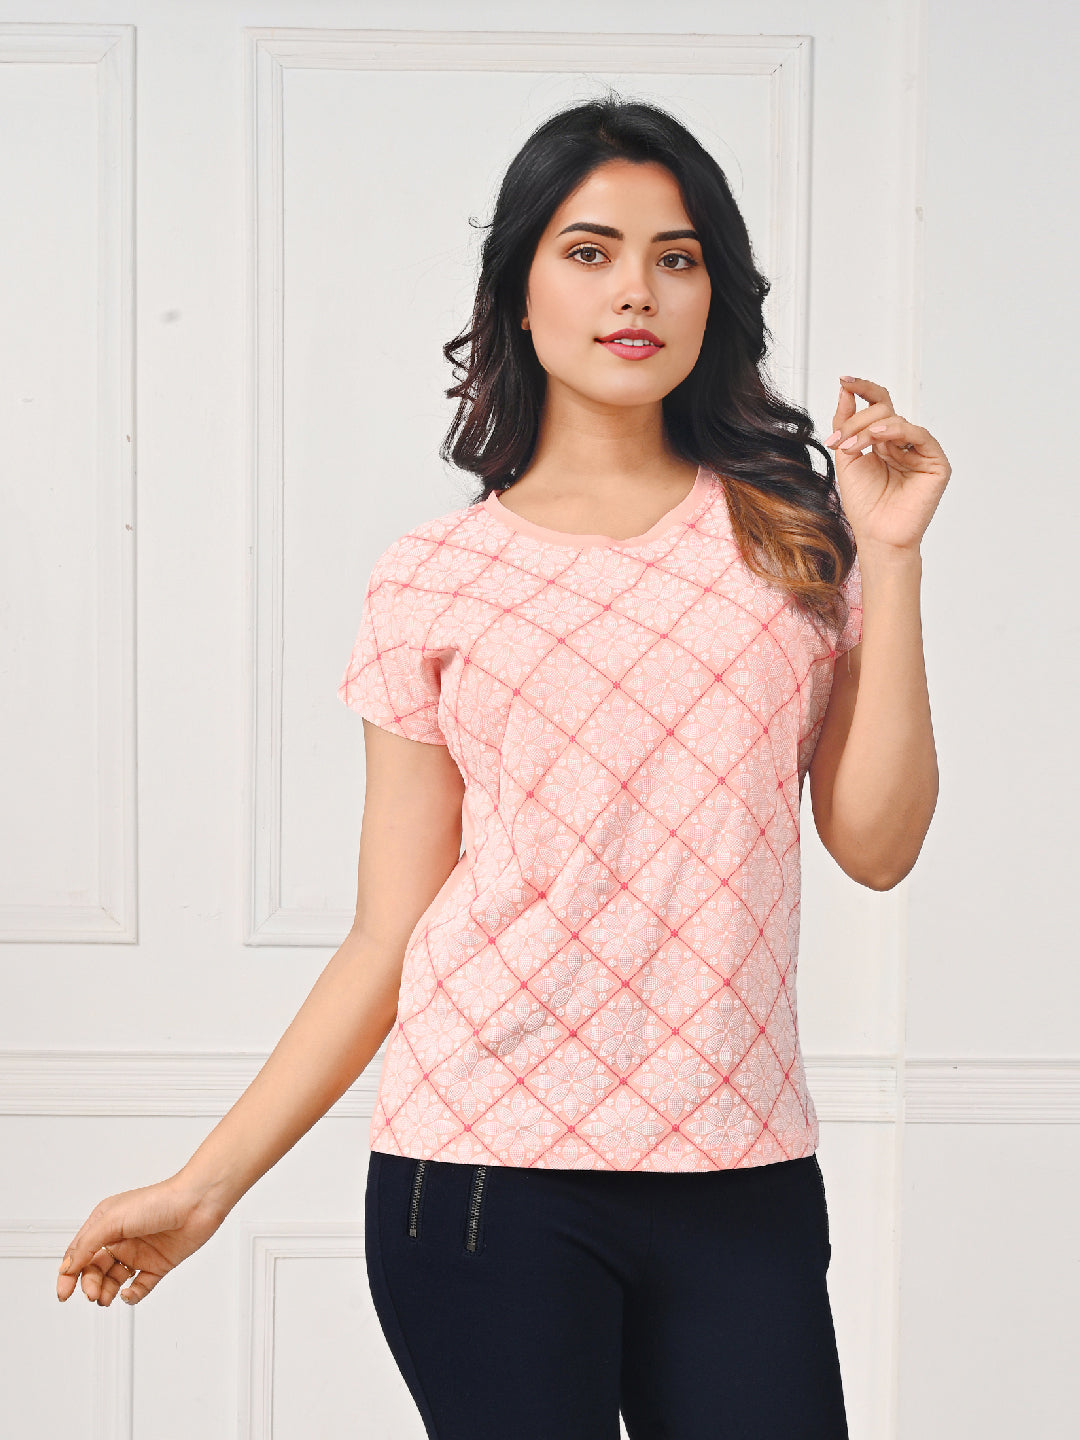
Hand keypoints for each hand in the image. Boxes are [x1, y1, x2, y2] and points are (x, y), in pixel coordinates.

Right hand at [55, 1174, 230, 1306]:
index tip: (63, 1293)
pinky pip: (140, 1286)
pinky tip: (129, 1293)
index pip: (80, 1252)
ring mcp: (140, 1252)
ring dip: (106, 1292)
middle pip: (95, 1270)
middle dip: (89, 1285)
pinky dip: (132, 1295)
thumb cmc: (159, 1201)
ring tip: (106, 1297)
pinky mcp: (158, 1264)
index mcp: (106, 1223)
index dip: (68, 1274)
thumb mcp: (113, 1220)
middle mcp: (121, 1238)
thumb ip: (87, 1244)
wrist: (198, 1203)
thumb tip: (67, 1267)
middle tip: (93, 1293)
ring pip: (114, 1280)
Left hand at [825, 376, 950, 552]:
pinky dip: (897, 432)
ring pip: (896, 421)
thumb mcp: (846, 457)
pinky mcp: (936, 462)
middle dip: (857, 421)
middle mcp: (903, 443)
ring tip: (853, 446)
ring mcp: (920, 451)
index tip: (844, 379)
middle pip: (883, 410)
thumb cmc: (864, 504)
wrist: (876, 535)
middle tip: (840, 440)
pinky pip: (919, 435)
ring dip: (870, 429)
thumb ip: (846, 423)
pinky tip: (878, 437)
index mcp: (884, 441)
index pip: (877, 405)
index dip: (862, 390)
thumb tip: (845, 390)